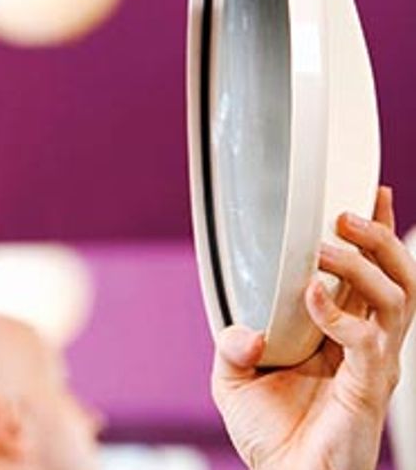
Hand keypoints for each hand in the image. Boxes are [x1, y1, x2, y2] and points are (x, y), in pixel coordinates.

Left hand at [211, 186, 415, 469]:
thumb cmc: (272, 437)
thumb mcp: (235, 380)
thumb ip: (232, 345)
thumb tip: (245, 328)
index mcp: (343, 335)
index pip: (371, 275)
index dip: (377, 234)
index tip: (371, 193)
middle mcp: (366, 345)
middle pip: (397, 278)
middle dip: (378, 238)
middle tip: (345, 214)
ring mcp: (373, 366)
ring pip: (395, 299)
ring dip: (361, 265)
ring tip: (325, 246)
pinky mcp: (369, 388)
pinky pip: (369, 340)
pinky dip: (339, 312)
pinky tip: (310, 298)